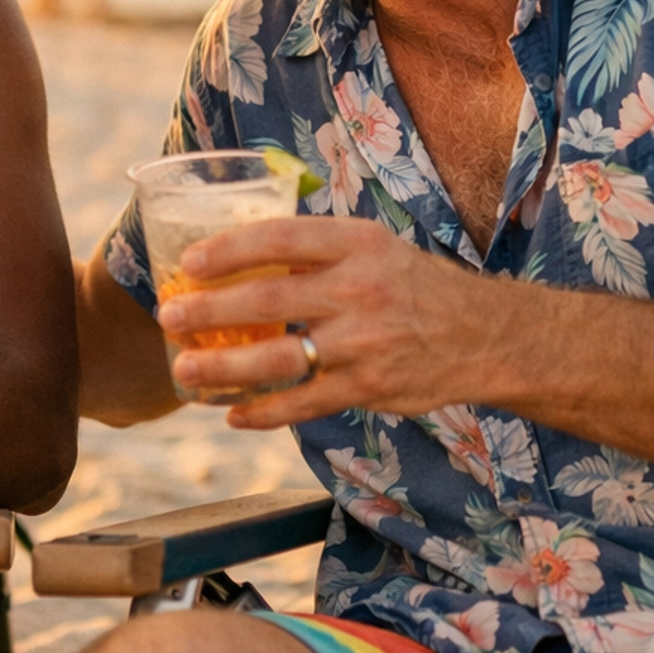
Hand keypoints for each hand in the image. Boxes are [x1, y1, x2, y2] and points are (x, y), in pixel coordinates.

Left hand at [156, 218, 504, 429]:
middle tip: (170, 315)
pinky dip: (264, 412)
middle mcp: (357, 290)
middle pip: (268, 301)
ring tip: (186, 369)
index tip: (189, 261)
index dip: (229, 249)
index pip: (280, 239)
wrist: (482, 334)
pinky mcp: (367, 387)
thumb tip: (241, 245)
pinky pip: (303, 404)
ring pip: (279, 360)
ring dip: (225, 368)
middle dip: (210, 310)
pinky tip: (233, 413)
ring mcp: (362, 343)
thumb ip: (316, 247)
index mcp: (355, 244)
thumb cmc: (413, 283)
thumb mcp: (373, 245)